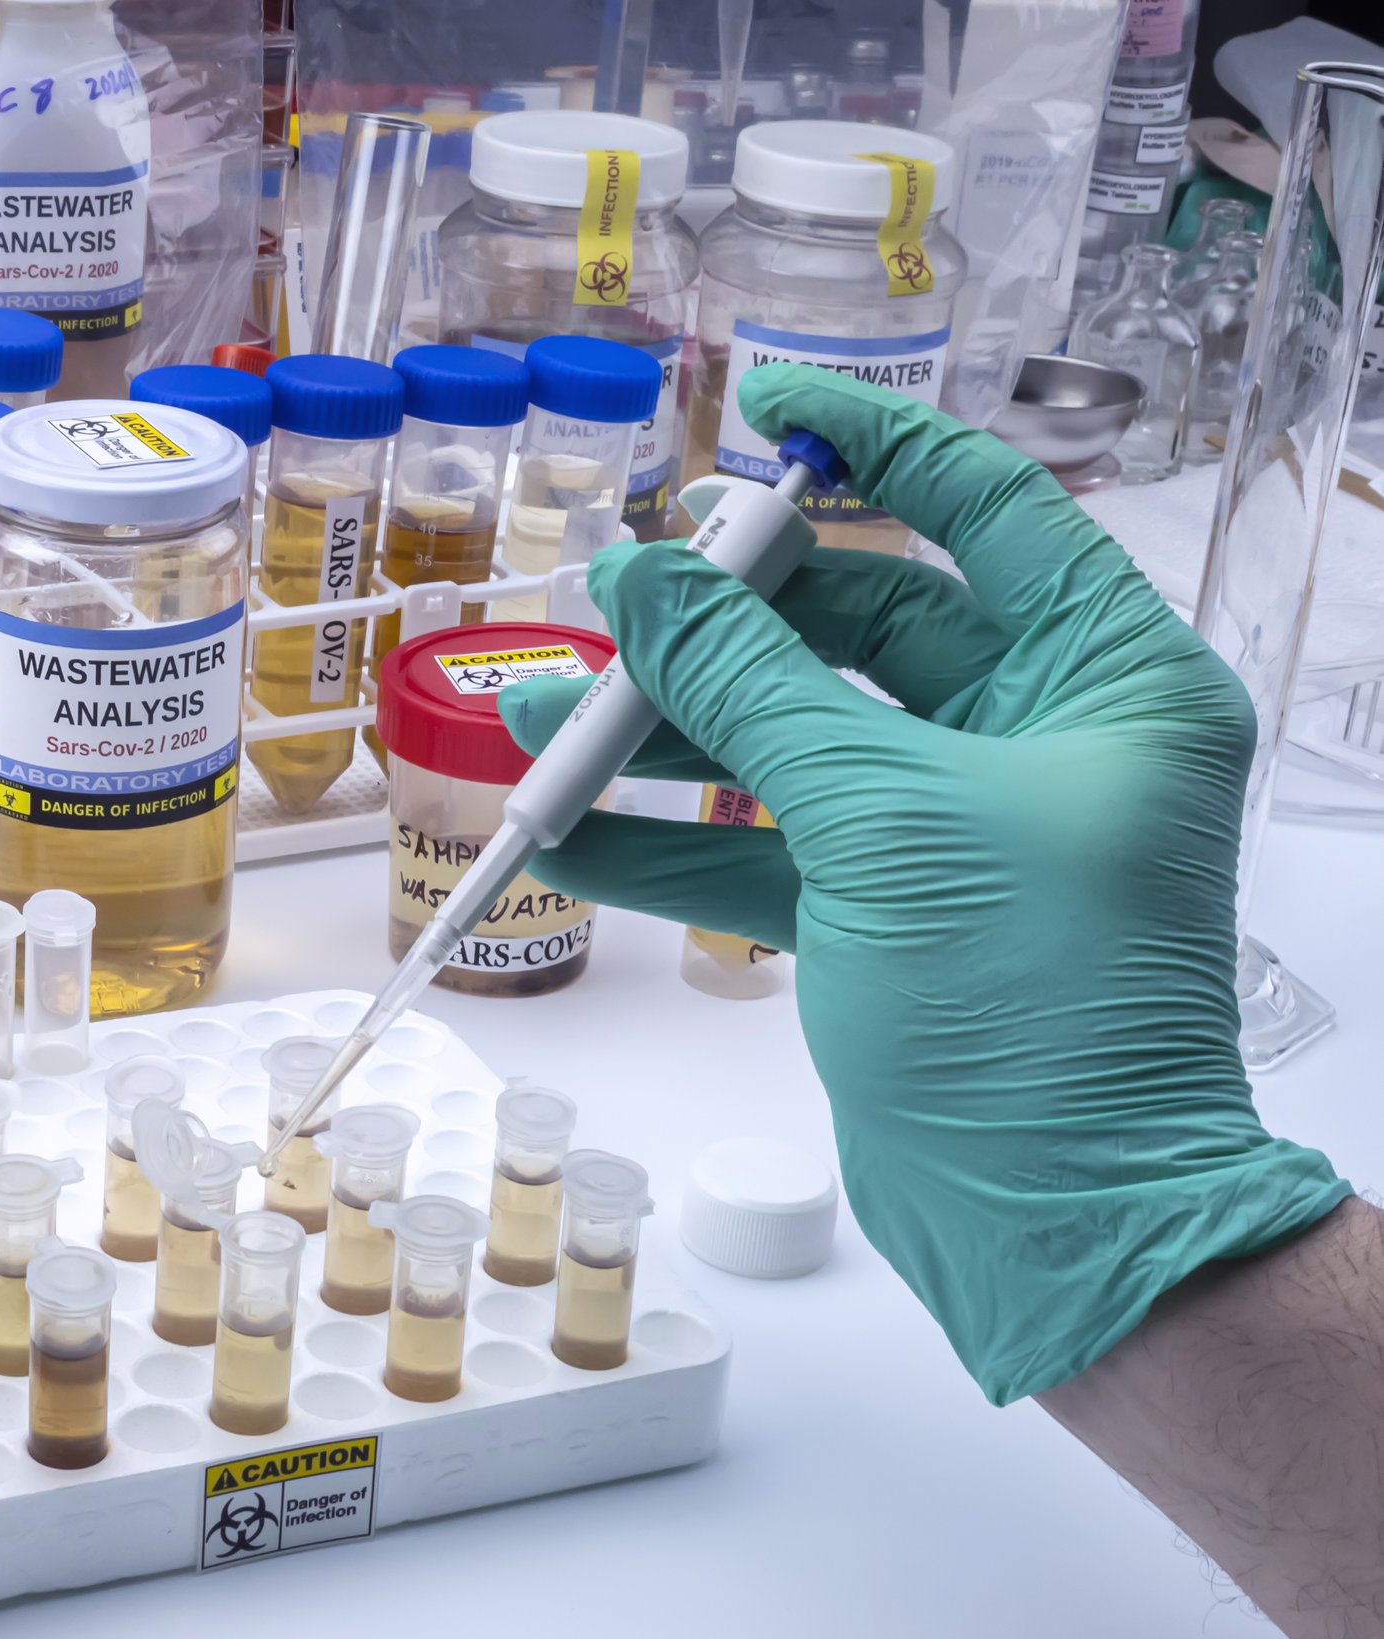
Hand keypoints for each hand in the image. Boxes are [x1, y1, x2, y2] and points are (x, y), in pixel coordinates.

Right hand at [502, 362, 1346, 1403]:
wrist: (1063, 1228)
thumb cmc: (1029, 1004)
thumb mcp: (881, 817)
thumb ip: (749, 685)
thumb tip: (634, 572)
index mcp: (1105, 679)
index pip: (982, 508)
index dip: (867, 448)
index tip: (758, 409)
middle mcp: (1040, 738)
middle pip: (858, 629)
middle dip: (720, 622)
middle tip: (603, 600)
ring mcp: (955, 831)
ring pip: (790, 742)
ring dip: (662, 735)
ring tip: (535, 724)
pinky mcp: (886, 916)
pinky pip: (760, 846)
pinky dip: (664, 842)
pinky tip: (555, 835)